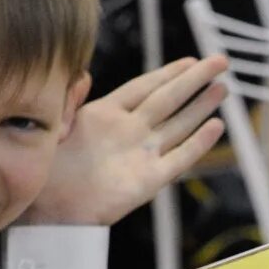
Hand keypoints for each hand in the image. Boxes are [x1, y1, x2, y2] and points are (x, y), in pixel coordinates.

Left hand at [24, 55, 228, 226]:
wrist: (45, 208)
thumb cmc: (45, 168)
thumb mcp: (53, 125)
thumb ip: (70, 99)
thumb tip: (83, 74)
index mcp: (105, 114)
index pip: (145, 86)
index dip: (169, 72)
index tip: (191, 60)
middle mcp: (129, 132)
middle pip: (168, 99)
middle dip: (194, 80)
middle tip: (219, 62)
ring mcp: (140, 155)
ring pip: (178, 125)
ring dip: (201, 106)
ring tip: (223, 89)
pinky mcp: (148, 180)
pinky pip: (178, 159)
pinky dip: (198, 144)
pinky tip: (215, 127)